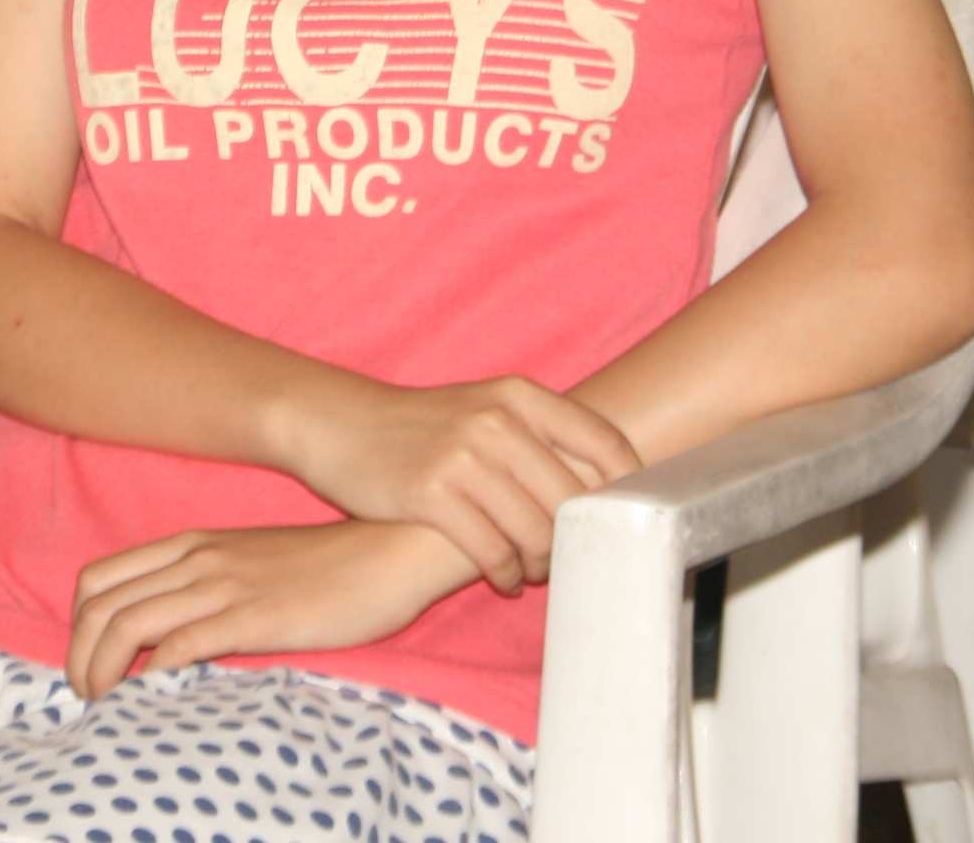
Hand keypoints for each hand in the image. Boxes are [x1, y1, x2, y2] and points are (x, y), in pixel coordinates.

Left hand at [67, 523, 473, 697]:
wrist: (391, 549)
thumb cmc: (327, 565)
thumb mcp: (251, 563)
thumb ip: (209, 586)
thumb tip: (170, 633)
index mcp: (189, 545)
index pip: (97, 579)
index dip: (76, 627)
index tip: (88, 664)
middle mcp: (195, 559)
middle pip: (98, 604)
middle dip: (76, 656)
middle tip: (86, 695)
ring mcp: (222, 585)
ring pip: (126, 624)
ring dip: (101, 671)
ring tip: (104, 705)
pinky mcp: (254, 616)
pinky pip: (180, 643)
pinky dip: (151, 676)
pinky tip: (153, 698)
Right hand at [274, 372, 639, 593]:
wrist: (340, 423)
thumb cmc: (424, 426)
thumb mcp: (485, 408)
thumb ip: (540, 436)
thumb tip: (607, 488)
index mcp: (519, 396)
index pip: (605, 443)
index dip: (630, 489)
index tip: (632, 520)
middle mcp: (497, 421)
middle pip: (571, 501)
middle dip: (574, 541)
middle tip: (566, 561)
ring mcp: (462, 457)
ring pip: (534, 532)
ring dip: (539, 564)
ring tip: (531, 571)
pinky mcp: (430, 494)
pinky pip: (491, 551)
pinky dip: (503, 574)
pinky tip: (500, 578)